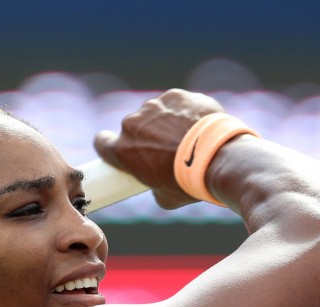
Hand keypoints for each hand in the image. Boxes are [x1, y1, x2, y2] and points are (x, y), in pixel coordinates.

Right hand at [93, 89, 224, 208]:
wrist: (217, 158)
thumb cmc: (188, 182)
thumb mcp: (163, 198)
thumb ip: (151, 186)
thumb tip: (156, 185)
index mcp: (122, 150)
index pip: (101, 142)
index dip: (110, 147)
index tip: (122, 152)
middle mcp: (133, 124)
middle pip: (131, 128)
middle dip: (144, 137)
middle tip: (164, 151)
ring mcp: (154, 106)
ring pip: (153, 113)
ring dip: (163, 122)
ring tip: (186, 138)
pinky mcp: (175, 96)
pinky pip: (174, 103)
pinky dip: (182, 111)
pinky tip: (196, 125)